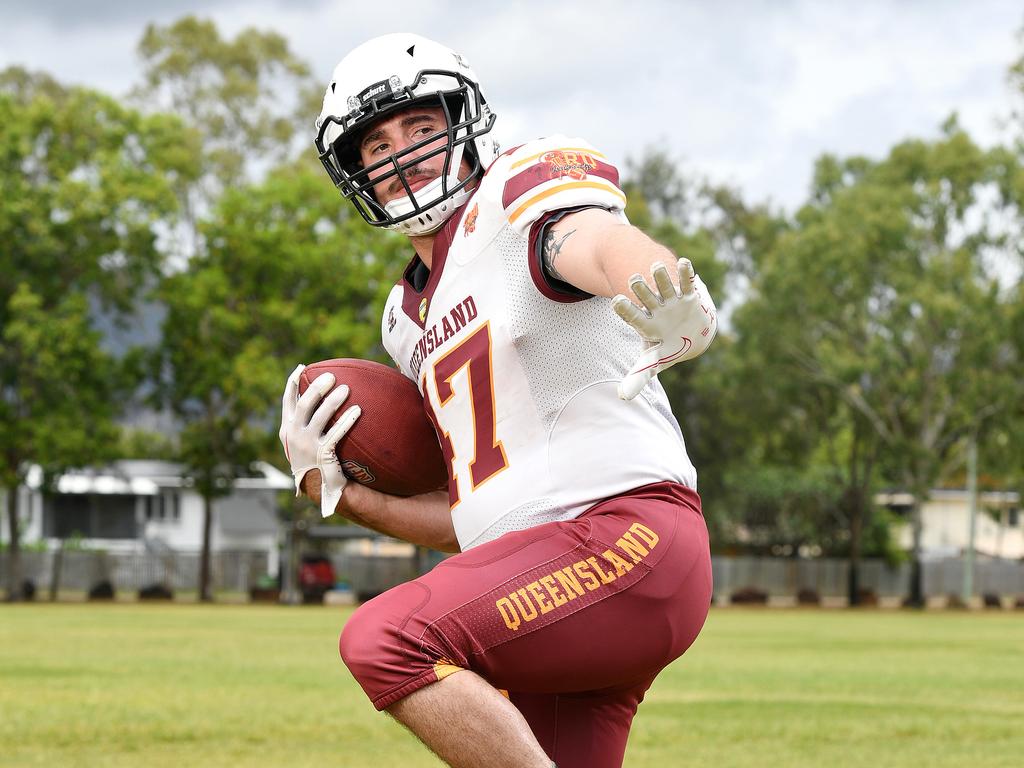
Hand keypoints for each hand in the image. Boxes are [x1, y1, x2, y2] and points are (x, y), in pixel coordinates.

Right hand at [278, 364, 361, 516]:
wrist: (320, 487)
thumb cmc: (315, 459)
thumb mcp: (304, 440)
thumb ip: (308, 422)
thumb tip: (323, 396)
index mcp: (287, 429)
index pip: (288, 401)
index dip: (293, 383)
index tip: (301, 368)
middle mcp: (293, 435)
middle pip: (304, 404)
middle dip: (317, 387)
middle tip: (331, 376)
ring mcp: (306, 445)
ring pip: (319, 416)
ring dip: (333, 400)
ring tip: (346, 388)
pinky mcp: (321, 454)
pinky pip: (336, 433)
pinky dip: (347, 420)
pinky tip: (358, 410)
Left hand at [612, 258, 717, 400]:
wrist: (687, 333)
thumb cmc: (666, 348)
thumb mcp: (652, 362)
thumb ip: (638, 377)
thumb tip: (622, 397)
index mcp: (645, 324)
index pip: (633, 316)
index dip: (625, 309)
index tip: (616, 300)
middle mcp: (656, 309)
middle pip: (646, 297)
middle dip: (641, 289)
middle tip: (634, 279)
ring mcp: (672, 301)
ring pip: (664, 286)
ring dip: (661, 276)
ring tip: (656, 265)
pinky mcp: (688, 296)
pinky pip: (686, 283)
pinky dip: (686, 273)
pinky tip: (683, 263)